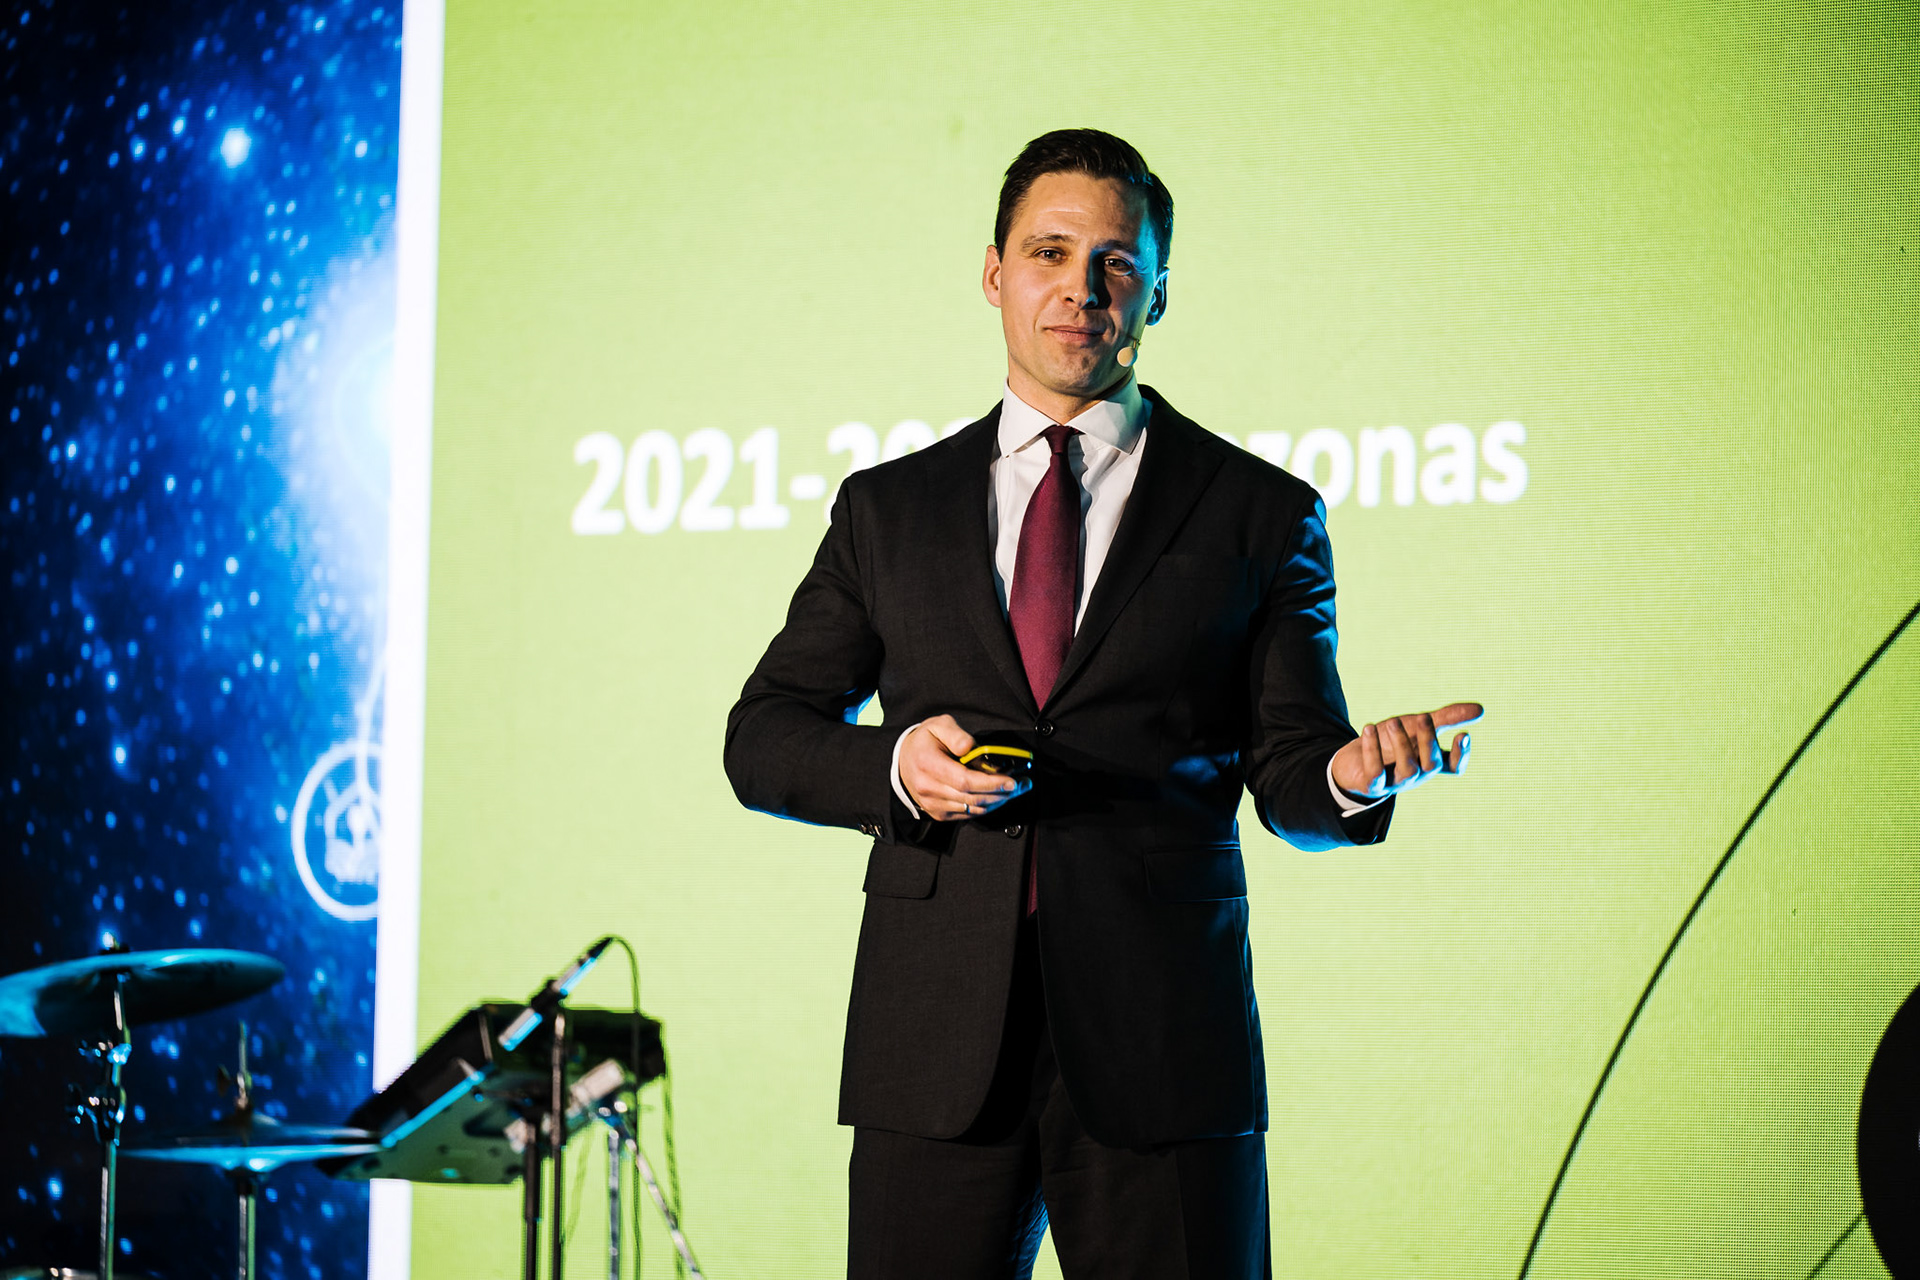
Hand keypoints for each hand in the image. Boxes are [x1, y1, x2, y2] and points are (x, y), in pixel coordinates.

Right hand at [901, 715, 1029, 821]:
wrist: (903, 760)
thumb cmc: (925, 740)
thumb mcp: (938, 725)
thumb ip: (956, 734)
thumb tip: (969, 747)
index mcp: (928, 764)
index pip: (964, 780)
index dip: (990, 783)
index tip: (1011, 781)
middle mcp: (927, 787)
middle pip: (971, 798)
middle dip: (1000, 794)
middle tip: (1022, 786)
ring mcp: (931, 804)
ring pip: (971, 809)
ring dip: (996, 802)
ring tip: (1013, 792)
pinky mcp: (937, 813)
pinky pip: (966, 815)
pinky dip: (984, 808)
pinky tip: (996, 798)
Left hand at [1330, 702, 1482, 801]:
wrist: (1352, 761)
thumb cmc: (1391, 743)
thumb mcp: (1417, 726)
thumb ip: (1447, 718)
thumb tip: (1481, 709)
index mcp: (1429, 762)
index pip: (1454, 766)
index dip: (1461, 755)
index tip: (1462, 734)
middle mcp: (1416, 774)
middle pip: (1431, 764)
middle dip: (1429, 740)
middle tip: (1422, 717)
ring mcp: (1395, 781)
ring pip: (1407, 769)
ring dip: (1401, 743)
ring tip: (1392, 721)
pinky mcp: (1372, 784)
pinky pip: (1375, 773)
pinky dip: (1372, 751)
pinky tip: (1369, 728)